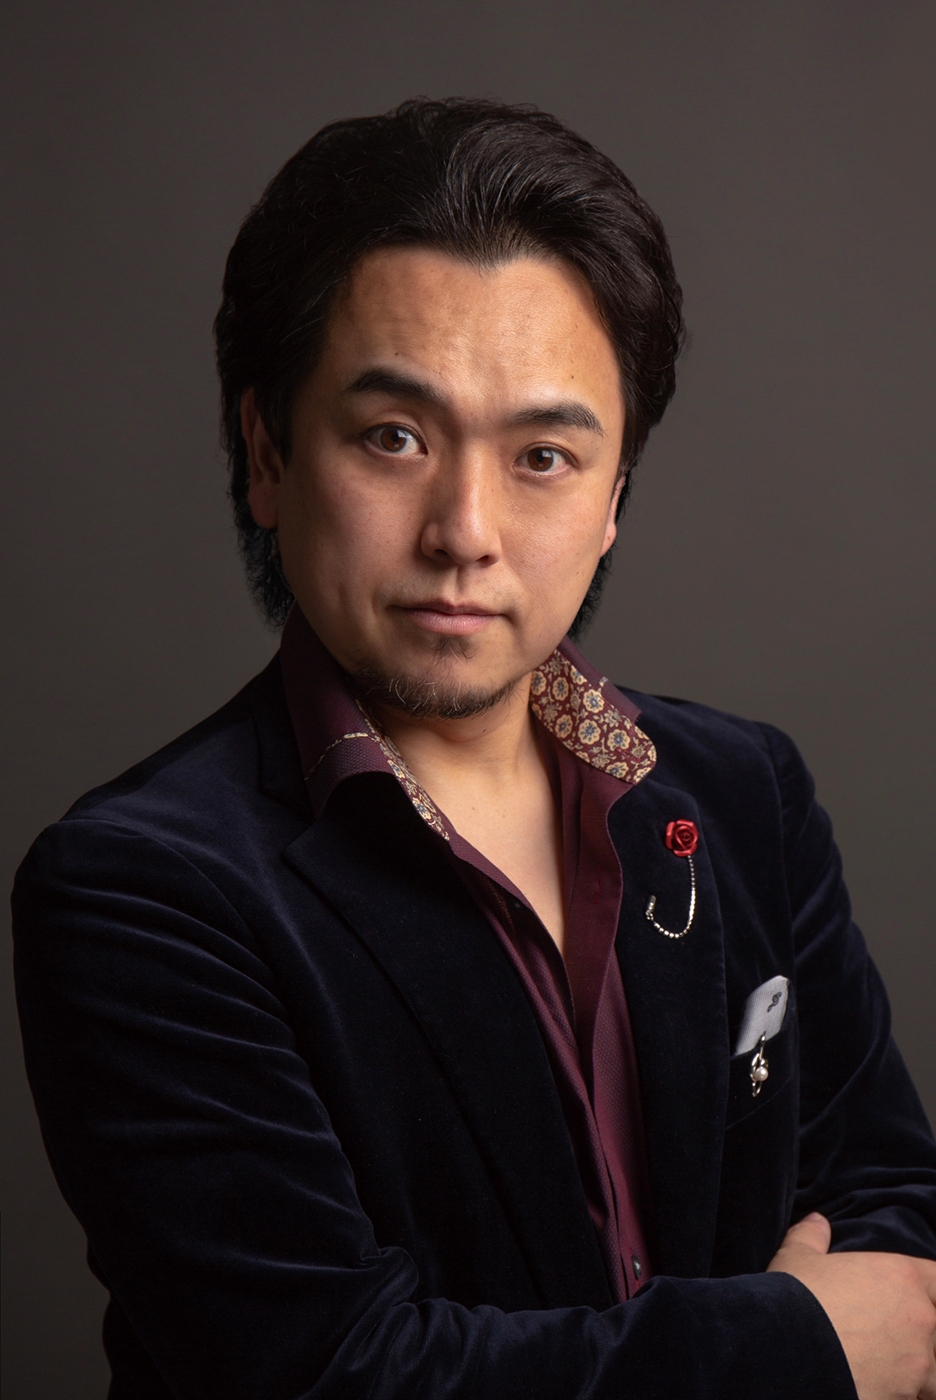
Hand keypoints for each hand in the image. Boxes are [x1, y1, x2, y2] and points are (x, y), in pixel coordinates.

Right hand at [767, 1213, 935, 1399]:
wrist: (785, 1351)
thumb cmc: (795, 1299)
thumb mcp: (797, 1258)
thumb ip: (812, 1237)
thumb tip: (816, 1221)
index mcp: (902, 1277)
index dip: (928, 1292)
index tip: (913, 1301)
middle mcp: (920, 1320)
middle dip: (920, 1341)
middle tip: (892, 1345)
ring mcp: (918, 1365)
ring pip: (933, 1375)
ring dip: (915, 1376)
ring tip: (887, 1376)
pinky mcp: (905, 1399)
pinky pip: (914, 1399)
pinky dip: (899, 1395)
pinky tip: (875, 1390)